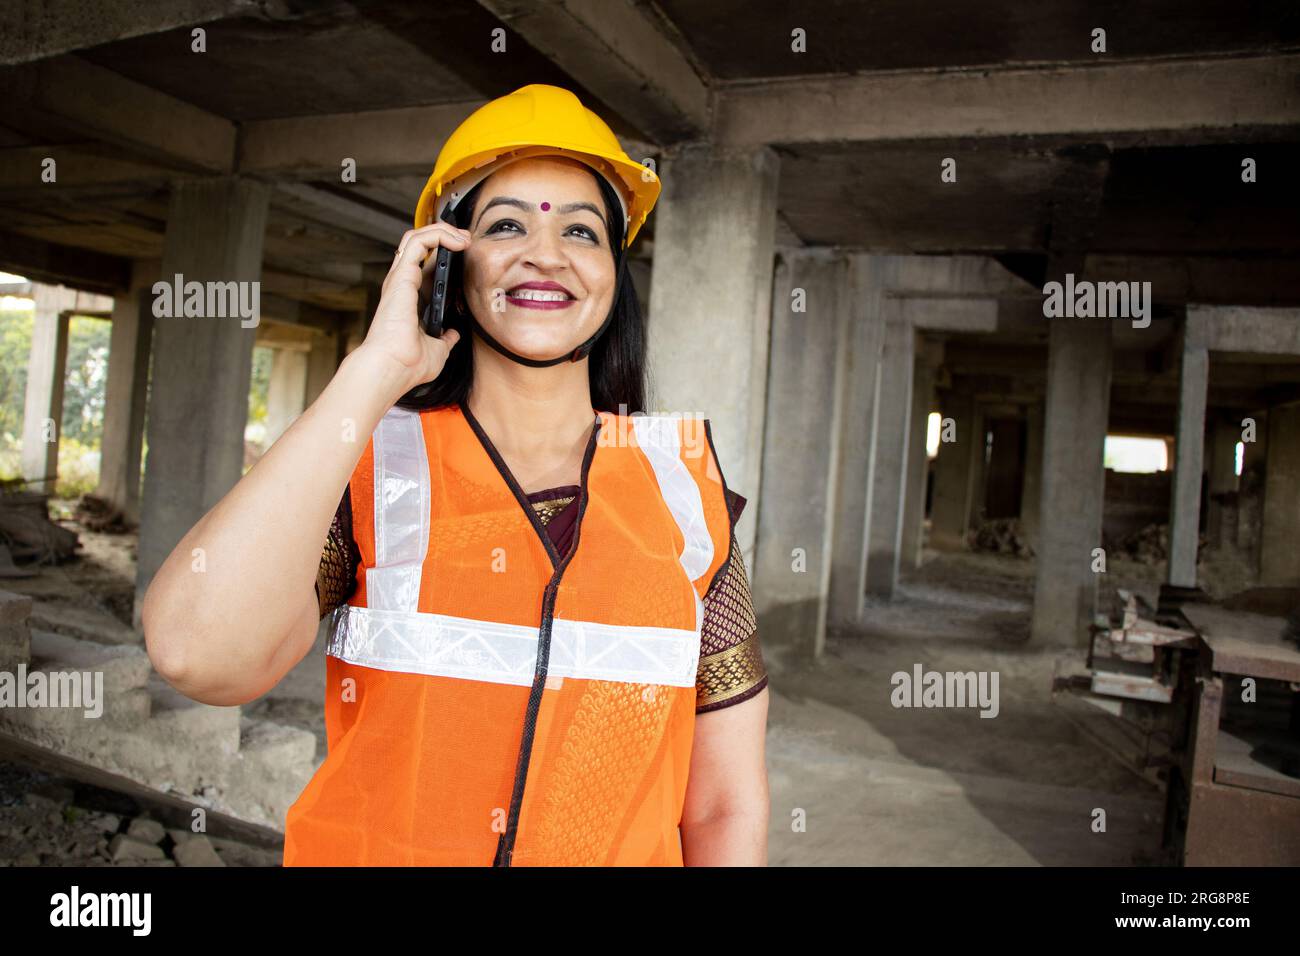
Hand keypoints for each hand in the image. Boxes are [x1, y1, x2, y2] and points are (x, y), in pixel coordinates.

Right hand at [359, 222, 470, 393]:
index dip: (445, 257)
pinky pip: (419, 241)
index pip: (426, 267)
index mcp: (411, 299)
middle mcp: (404, 285)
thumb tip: (453, 334)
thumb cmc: (408, 363)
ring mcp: (401, 278)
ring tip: (464, 236)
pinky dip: (438, 234)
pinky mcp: (402, 274)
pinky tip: (458, 241)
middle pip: (421, 246)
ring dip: (443, 230)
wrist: (393, 368)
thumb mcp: (437, 349)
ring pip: (417, 237)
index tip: (467, 258)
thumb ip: (445, 338)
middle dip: (445, 236)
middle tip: (467, 240)